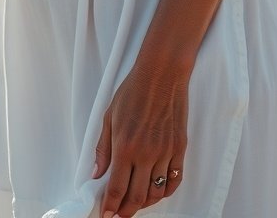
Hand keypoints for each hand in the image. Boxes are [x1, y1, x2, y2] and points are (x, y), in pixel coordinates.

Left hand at [93, 64, 187, 217]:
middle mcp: (146, 154)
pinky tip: (157, 191)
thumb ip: (103, 148)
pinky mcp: (180, 148)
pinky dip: (165, 191)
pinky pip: (174, 180)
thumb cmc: (133, 90)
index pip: (117, 189)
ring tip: (135, 203)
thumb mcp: (109, 116)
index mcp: (125, 146)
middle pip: (137, 197)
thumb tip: (96, 174)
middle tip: (118, 215)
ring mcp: (166, 152)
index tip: (106, 216)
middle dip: (125, 211)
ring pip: (156, 192)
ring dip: (145, 203)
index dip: (110, 207)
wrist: (162, 73)